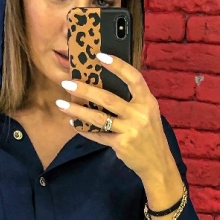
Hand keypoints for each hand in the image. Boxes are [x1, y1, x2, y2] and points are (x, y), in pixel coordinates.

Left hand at [55, 52, 175, 184]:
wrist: (157, 163)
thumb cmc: (149, 135)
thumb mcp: (148, 113)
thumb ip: (133, 100)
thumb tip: (104, 85)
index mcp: (147, 102)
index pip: (134, 78)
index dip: (118, 66)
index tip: (100, 56)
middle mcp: (139, 114)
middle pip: (108, 98)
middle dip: (85, 90)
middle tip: (67, 83)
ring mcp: (130, 130)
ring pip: (98, 118)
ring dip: (77, 111)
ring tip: (61, 104)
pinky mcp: (121, 144)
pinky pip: (98, 135)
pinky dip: (84, 129)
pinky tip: (73, 124)